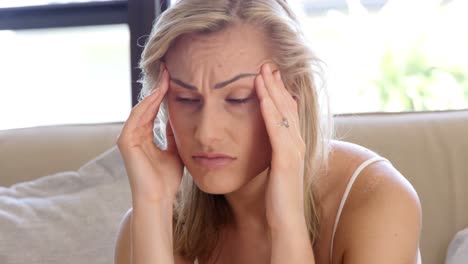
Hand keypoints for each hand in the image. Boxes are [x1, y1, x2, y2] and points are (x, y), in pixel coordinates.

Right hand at [116, 67, 183, 204]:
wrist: (159, 198)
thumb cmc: (167, 179)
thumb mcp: (175, 150)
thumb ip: (173, 134)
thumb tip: (179, 116)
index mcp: (145, 136)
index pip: (153, 109)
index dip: (163, 93)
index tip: (174, 77)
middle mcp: (135, 134)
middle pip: (146, 105)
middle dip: (158, 87)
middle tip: (168, 69)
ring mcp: (128, 137)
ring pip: (141, 108)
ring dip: (153, 92)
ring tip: (165, 76)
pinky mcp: (125, 142)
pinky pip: (136, 118)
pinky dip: (146, 105)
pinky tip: (157, 94)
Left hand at [255, 64, 306, 230]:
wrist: (285, 224)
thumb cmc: (277, 200)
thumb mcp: (273, 171)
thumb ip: (271, 155)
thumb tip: (262, 144)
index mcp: (293, 146)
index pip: (287, 113)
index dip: (279, 93)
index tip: (268, 76)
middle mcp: (297, 144)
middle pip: (288, 107)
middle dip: (276, 85)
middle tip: (267, 64)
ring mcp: (293, 151)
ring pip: (283, 113)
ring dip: (273, 90)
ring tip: (263, 70)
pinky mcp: (286, 160)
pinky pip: (277, 129)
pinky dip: (270, 109)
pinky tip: (262, 94)